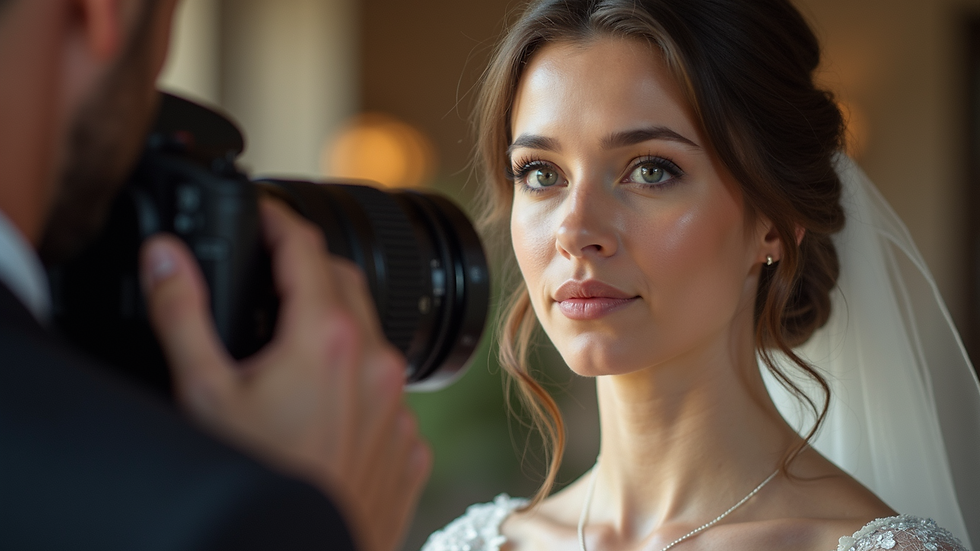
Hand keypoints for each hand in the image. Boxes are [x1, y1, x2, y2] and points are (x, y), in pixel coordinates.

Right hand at [139, 198, 430, 550]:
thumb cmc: (257, 482)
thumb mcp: (202, 395)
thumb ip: (182, 315)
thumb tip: (165, 255)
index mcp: (325, 340)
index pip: (307, 249)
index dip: (282, 222)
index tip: (265, 214)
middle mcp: (375, 364)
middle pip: (347, 283)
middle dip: (311, 266)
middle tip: (274, 270)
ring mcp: (399, 406)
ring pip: (372, 337)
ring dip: (337, 325)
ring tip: (293, 341)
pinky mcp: (410, 443)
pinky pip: (388, 392)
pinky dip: (358, 381)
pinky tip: (324, 405)